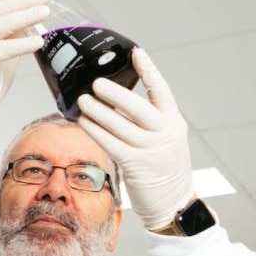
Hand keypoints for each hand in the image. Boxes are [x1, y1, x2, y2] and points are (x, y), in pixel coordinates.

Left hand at [77, 48, 194, 230]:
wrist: (173, 203)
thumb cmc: (163, 168)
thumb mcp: (164, 140)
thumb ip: (147, 122)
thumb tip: (114, 102)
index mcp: (173, 122)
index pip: (161, 91)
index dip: (149, 71)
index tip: (136, 53)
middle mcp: (165, 134)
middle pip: (137, 107)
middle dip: (114, 94)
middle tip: (95, 83)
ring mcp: (152, 150)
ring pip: (120, 125)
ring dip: (98, 112)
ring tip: (82, 101)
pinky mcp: (136, 165)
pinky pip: (111, 143)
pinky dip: (96, 131)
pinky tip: (84, 122)